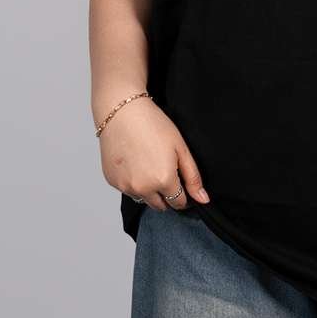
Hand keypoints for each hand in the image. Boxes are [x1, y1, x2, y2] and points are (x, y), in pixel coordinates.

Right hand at [97, 97, 210, 211]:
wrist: (123, 112)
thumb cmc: (153, 124)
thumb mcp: (181, 148)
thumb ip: (193, 177)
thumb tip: (203, 200)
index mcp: (164, 181)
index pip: (179, 203)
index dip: (184, 195)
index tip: (182, 183)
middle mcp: (143, 189)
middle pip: (161, 205)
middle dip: (167, 195)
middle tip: (167, 173)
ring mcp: (125, 187)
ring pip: (143, 199)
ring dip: (150, 191)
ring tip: (150, 165)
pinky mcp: (112, 181)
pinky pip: (128, 190)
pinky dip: (133, 182)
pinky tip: (136, 163)